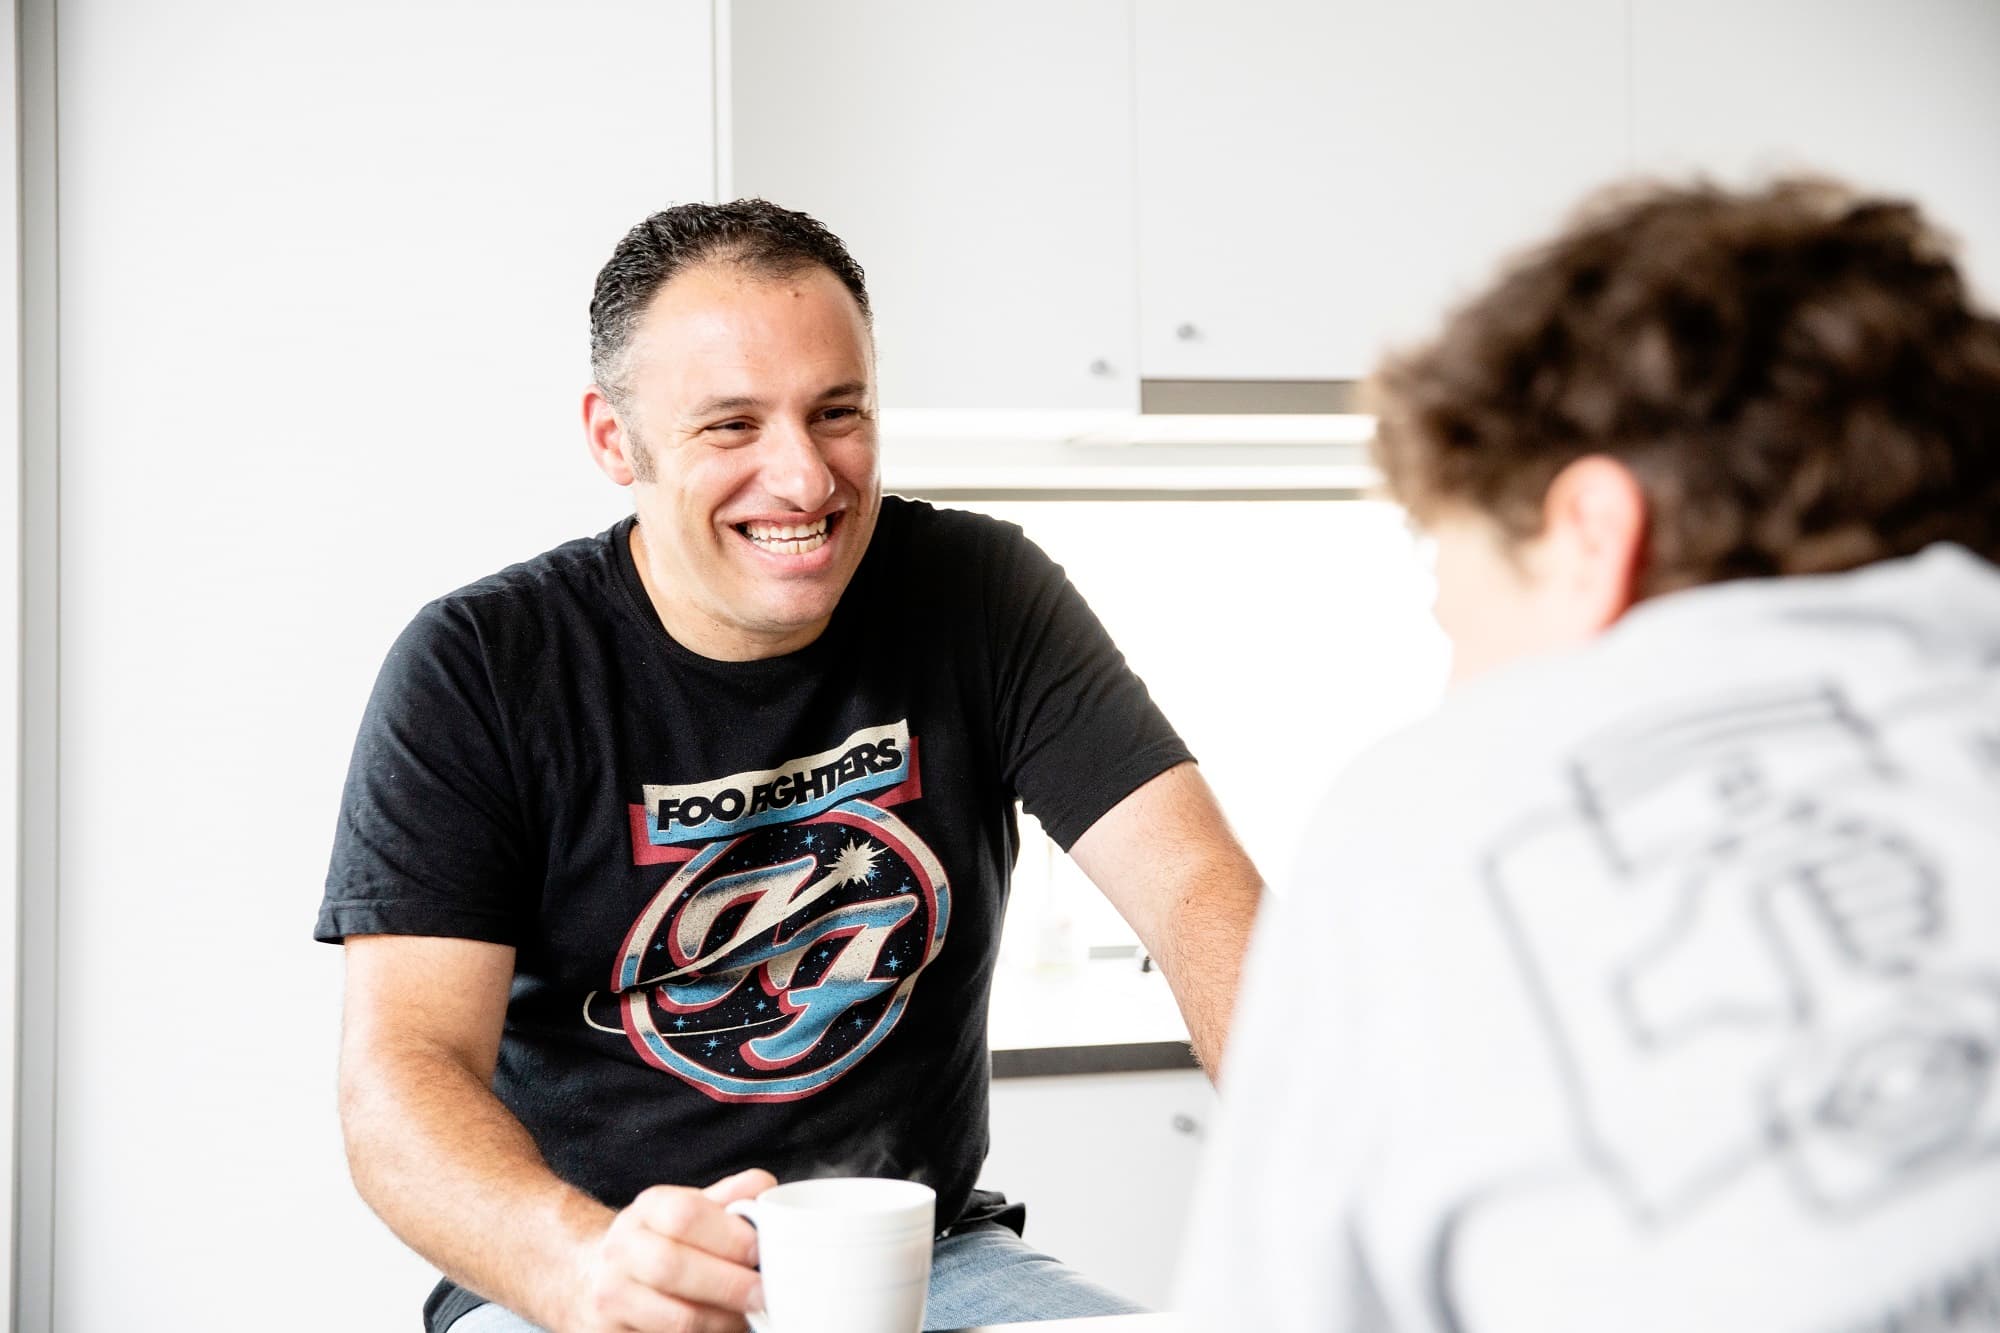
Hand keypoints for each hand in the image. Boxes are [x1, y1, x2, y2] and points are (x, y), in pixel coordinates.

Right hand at [568, 1168, 774, 1332]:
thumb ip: (731, 1198)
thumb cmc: (662, 1241)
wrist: (596, 1275)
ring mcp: (611, 1295)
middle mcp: (622, 1250)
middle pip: (674, 1267)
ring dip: (721, 1321)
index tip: (760, 1251)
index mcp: (648, 1210)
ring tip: (745, 1318)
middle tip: (763, 1294)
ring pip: (675, 1317)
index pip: (685, 1216)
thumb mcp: (690, 1209)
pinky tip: (718, 1330)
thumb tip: (766, 1191)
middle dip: (728, 1285)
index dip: (728, 1236)